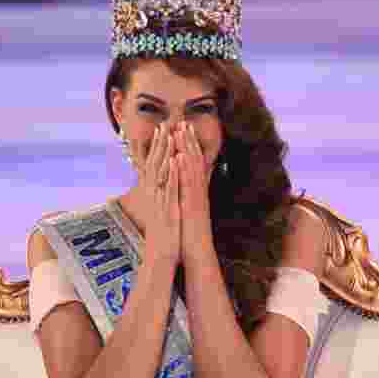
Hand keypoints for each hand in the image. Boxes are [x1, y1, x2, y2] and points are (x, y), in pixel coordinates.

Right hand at [126, 123, 179, 264]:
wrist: (160, 257)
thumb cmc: (163, 237)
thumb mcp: (162, 213)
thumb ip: (161, 198)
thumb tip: (160, 188)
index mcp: (155, 195)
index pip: (154, 167)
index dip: (158, 149)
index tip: (161, 131)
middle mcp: (156, 196)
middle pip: (156, 165)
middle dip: (160, 145)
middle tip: (163, 125)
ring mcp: (160, 202)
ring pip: (162, 173)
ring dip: (165, 155)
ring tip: (169, 136)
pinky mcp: (167, 209)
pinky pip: (169, 189)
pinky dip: (171, 174)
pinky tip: (173, 161)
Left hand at [173, 122, 213, 260]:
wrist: (197, 255)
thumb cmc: (189, 237)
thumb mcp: (186, 213)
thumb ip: (185, 199)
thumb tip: (181, 190)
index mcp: (196, 193)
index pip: (194, 166)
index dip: (189, 148)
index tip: (183, 131)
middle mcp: (198, 192)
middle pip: (196, 162)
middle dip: (189, 142)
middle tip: (183, 122)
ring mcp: (197, 197)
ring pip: (194, 169)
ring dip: (188, 149)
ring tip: (182, 131)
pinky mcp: (193, 205)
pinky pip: (189, 185)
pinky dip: (185, 170)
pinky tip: (180, 156)